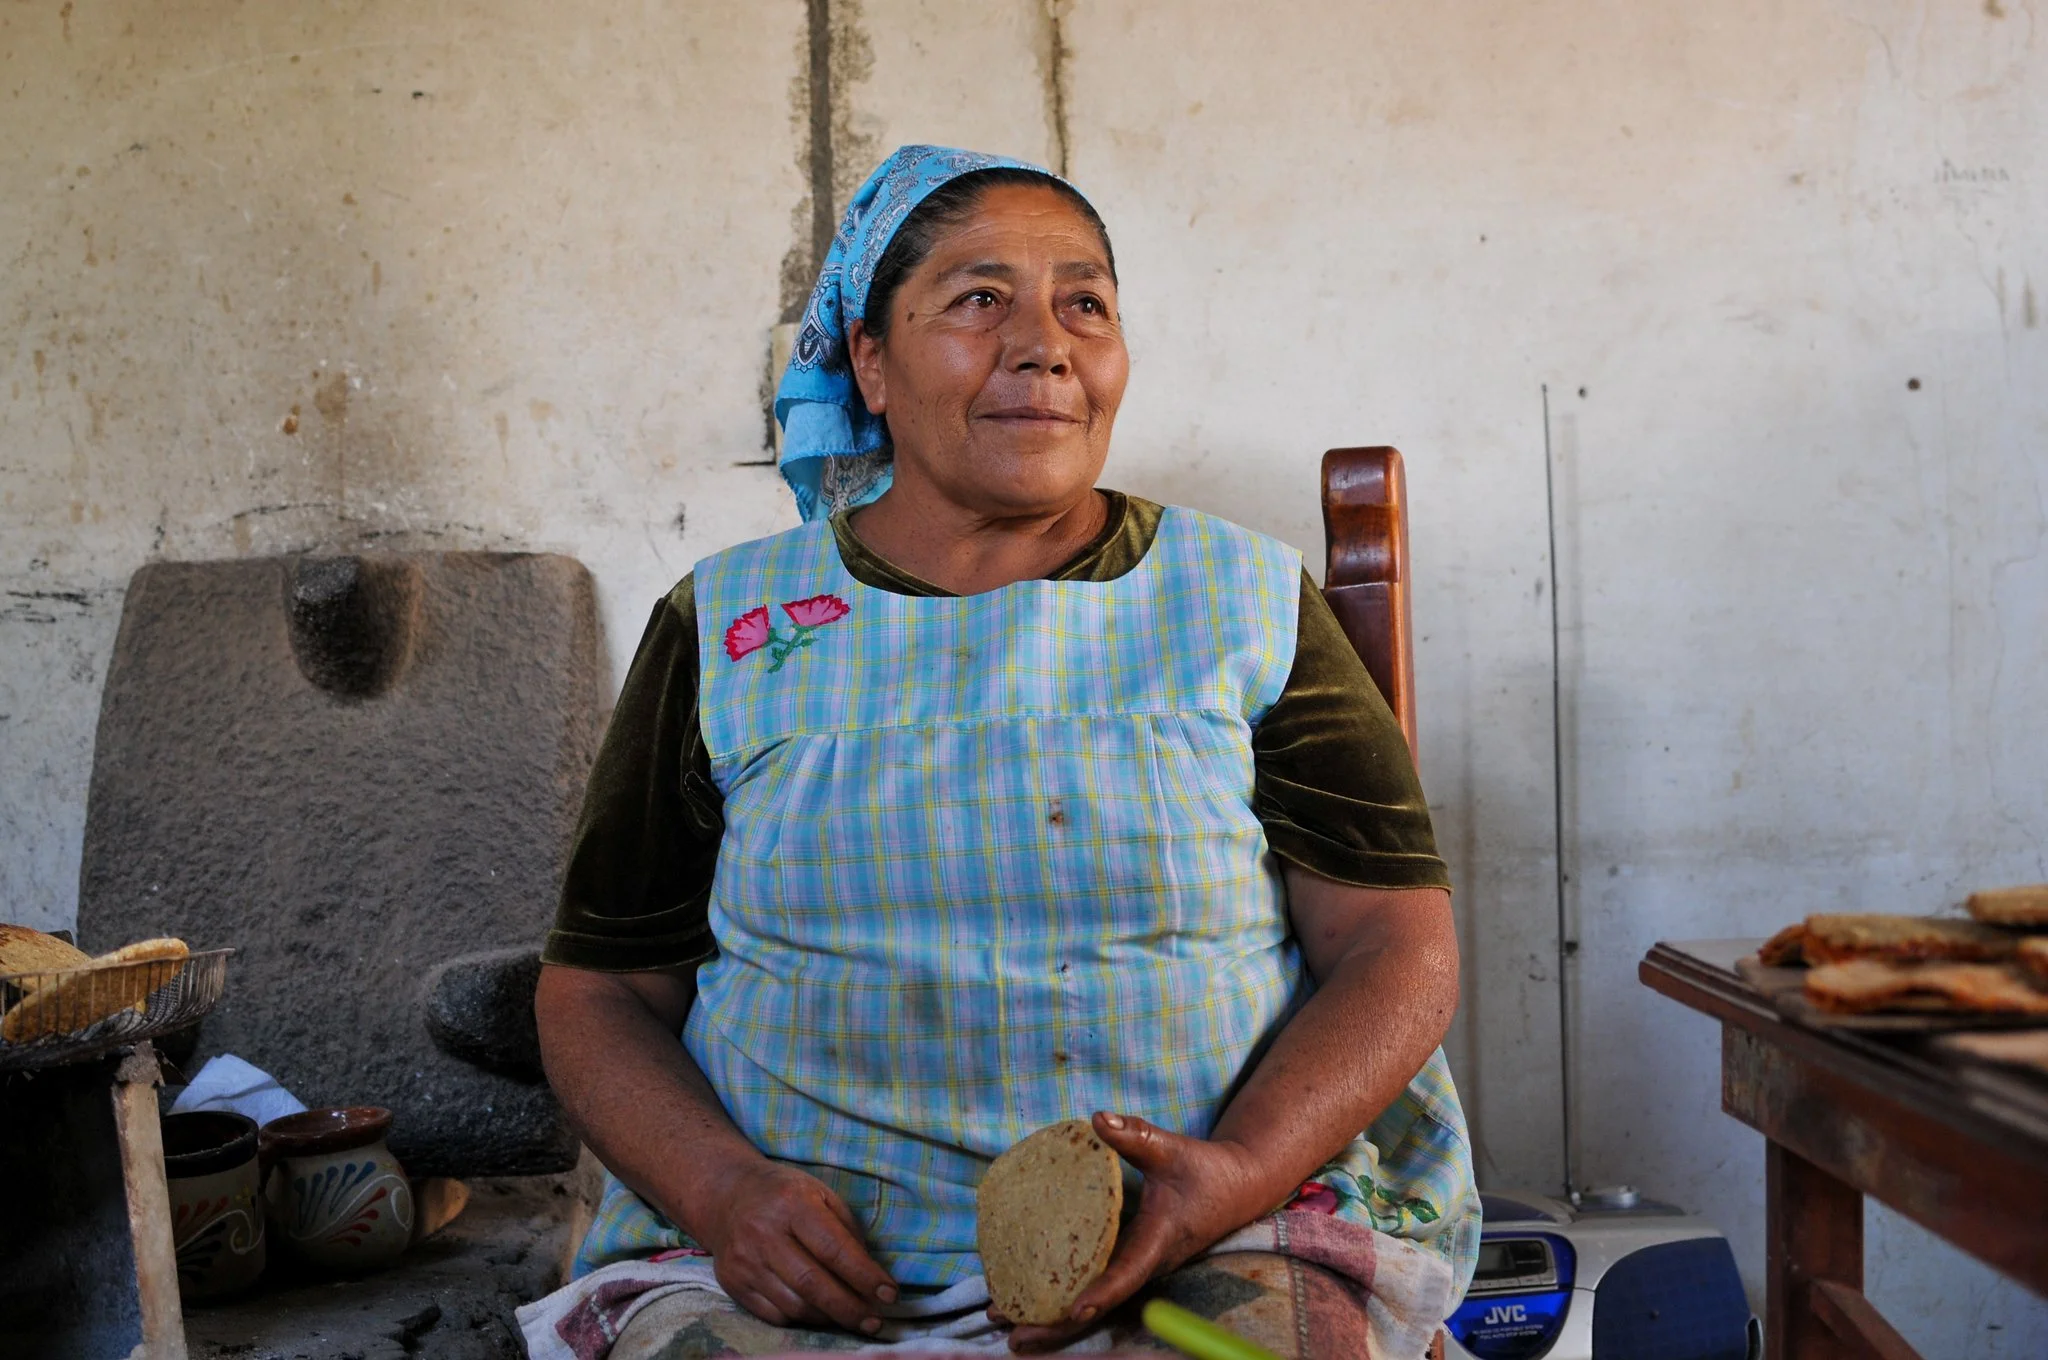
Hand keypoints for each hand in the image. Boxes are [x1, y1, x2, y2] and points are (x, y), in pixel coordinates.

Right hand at [692, 1157, 898, 1334]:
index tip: (890, 1295)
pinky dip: (803, 1320)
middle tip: (875, 1321)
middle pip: (813, 1284)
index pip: (834, 1249)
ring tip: (853, 1318)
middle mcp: (764, 1234)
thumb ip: (846, 1231)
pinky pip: (775, 1315)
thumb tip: (870, 1275)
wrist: (726, 1195)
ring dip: (830, 1318)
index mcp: (792, 1204)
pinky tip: (821, 1315)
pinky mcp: (732, 1284)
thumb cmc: (784, 1193)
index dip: (864, 1276)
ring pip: (795, 1306)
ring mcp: (745, 1262)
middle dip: (850, 1308)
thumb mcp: (820, 1194)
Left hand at [1002, 1112, 1265, 1352]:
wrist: (1235, 1189)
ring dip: (1050, 1318)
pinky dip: (1059, 1298)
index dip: (1102, 1292)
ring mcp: (1137, 1269)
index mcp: (1158, 1240)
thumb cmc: (1204, 1169)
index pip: (1128, 1273)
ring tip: (1002, 1324)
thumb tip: (1097, 1118)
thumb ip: (1135, 1134)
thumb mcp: (1171, 1148)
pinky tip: (1023, 1297)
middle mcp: (1146, 1265)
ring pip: (1093, 1303)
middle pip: (1100, 1305)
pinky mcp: (1130, 1263)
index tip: (1075, 1309)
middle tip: (1012, 1338)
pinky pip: (1094, 1288)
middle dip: (1056, 1325)